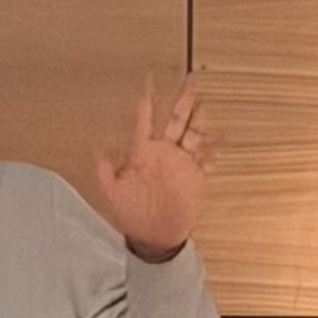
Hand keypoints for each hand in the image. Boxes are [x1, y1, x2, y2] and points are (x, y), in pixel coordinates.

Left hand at [93, 77, 210, 258]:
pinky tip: (221, 136)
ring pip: (192, 133)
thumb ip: (104, 171)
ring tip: (206, 101)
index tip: (148, 82)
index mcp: (141, 153)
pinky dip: (214, 147)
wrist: (154, 236)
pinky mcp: (193, 174)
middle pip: (174, 120)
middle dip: (182, 101)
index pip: (144, 121)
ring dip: (200, 118)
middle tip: (189, 80)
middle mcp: (162, 153)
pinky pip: (206, 156)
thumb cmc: (131, 216)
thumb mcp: (111, 194)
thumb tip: (96, 147)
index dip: (146, 102)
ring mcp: (179, 162)